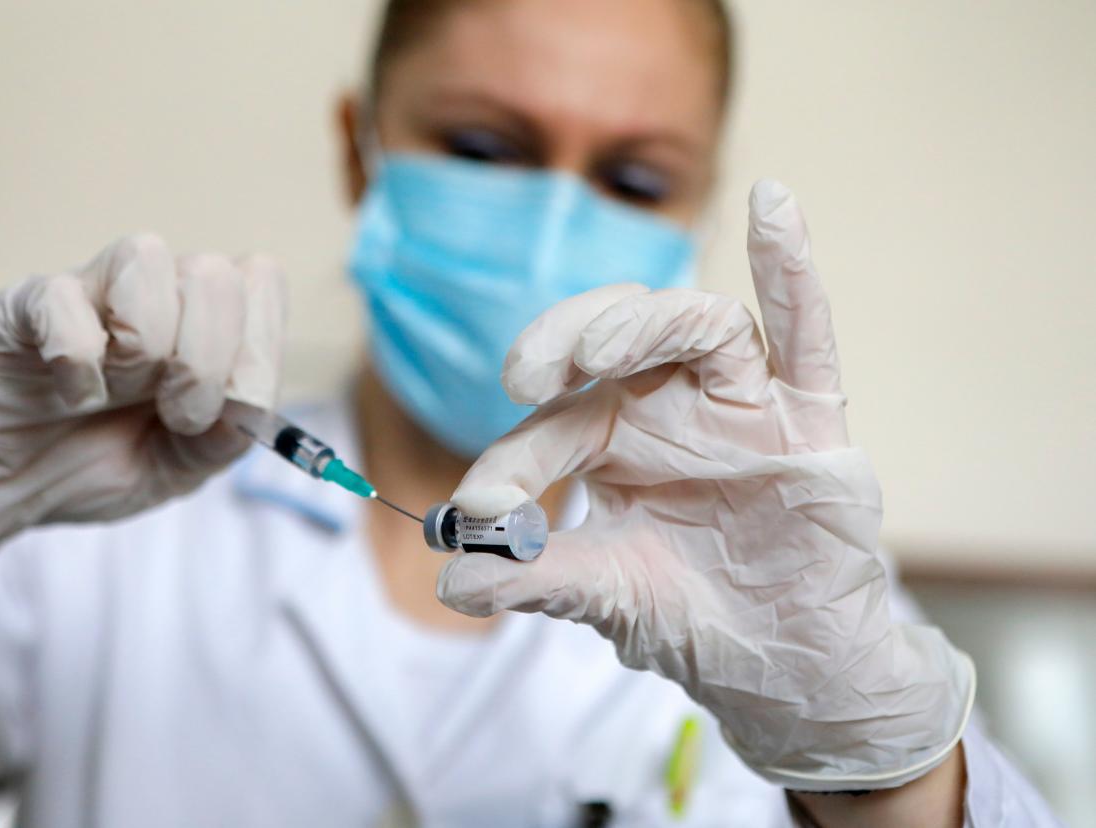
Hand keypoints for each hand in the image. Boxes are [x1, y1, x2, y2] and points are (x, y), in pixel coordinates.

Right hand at [0, 234, 284, 591]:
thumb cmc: (83, 463)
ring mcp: (91, 292)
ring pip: (153, 263)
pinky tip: (66, 392)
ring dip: (141, 354)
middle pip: (217, 275)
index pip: (262, 281)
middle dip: (204, 365)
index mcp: (203, 324)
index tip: (223, 411)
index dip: (256, 352)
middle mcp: (156, 294)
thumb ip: (226, 436)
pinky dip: (77, 363)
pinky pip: (69, 301)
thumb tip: (249, 399)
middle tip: (169, 414)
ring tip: (112, 394)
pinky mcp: (27, 302)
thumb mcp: (177, 470)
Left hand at [438, 181, 973, 790]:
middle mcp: (674, 405)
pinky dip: (793, 270)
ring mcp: (744, 405)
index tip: (477, 507)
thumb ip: (535, 579)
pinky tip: (773, 206)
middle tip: (524, 374)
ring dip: (645, 320)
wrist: (788, 665)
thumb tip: (452, 578)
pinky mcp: (810, 420)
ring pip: (699, 323)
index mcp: (616, 440)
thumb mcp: (605, 595)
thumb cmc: (694, 617)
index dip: (511, 460)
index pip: (553, 424)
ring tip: (598, 350)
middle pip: (619, 331)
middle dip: (568, 336)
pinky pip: (808, 334)